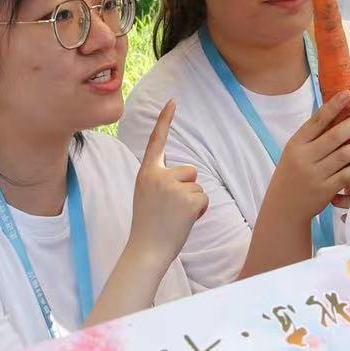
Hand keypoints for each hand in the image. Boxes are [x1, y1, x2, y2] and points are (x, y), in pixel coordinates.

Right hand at [129, 101, 207, 260]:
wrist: (146, 249)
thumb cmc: (149, 225)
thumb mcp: (147, 195)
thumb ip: (161, 180)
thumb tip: (187, 175)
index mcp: (146, 173)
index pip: (157, 142)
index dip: (165, 121)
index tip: (173, 101)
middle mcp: (158, 176)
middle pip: (190, 170)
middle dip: (187, 188)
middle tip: (171, 209)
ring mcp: (172, 187)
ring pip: (197, 185)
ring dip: (193, 201)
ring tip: (175, 216)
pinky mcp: (187, 199)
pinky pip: (203, 198)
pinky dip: (199, 211)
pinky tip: (184, 220)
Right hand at [264, 93, 349, 221]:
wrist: (283, 208)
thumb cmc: (292, 176)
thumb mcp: (294, 153)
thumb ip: (312, 138)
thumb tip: (334, 114)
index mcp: (296, 144)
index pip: (316, 121)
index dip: (333, 106)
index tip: (348, 94)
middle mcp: (304, 157)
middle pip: (335, 136)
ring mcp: (315, 174)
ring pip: (344, 155)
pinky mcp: (325, 190)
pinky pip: (347, 175)